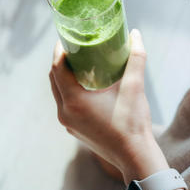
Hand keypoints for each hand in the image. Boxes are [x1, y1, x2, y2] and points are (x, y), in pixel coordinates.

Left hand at [49, 29, 167, 183]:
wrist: (134, 155)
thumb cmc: (133, 122)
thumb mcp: (135, 87)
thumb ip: (135, 58)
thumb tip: (136, 34)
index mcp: (74, 101)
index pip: (57, 68)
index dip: (60, 50)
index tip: (67, 37)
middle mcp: (65, 112)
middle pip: (54, 79)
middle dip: (61, 61)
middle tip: (73, 47)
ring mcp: (68, 123)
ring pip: (58, 93)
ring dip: (64, 76)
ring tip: (78, 63)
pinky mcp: (74, 130)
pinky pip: (65, 105)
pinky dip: (70, 91)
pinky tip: (85, 86)